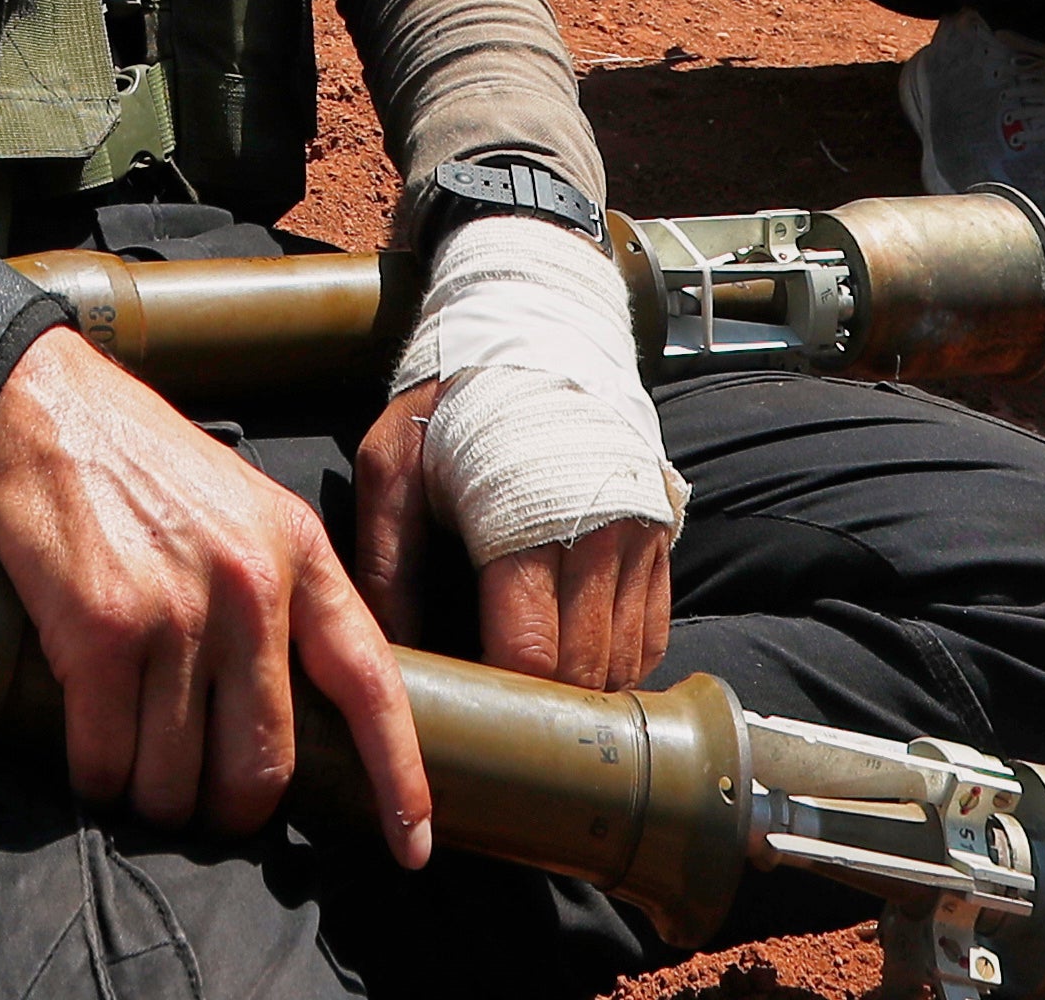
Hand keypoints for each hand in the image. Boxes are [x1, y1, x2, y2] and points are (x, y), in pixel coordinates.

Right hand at [0, 327, 429, 856]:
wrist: (38, 407)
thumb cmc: (138, 464)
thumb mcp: (243, 510)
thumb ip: (280, 597)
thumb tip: (291, 711)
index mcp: (299, 553)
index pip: (370, 684)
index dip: (397, 775)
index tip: (412, 843)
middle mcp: (250, 586)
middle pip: (263, 765)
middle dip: (230, 808)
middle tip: (200, 801)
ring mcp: (176, 612)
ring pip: (178, 780)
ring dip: (152, 798)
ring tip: (132, 764)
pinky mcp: (101, 632)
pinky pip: (107, 761)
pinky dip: (96, 777)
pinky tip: (89, 752)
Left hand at [350, 378, 670, 692]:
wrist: (535, 331)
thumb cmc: (454, 405)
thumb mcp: (394, 463)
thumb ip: (385, 559)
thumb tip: (386, 649)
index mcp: (527, 527)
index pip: (531, 654)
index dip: (503, 698)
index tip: (470, 710)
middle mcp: (599, 539)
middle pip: (584, 671)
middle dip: (540, 705)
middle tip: (497, 714)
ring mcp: (638, 540)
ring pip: (625, 663)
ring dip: (583, 692)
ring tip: (534, 696)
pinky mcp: (659, 538)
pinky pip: (652, 634)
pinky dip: (620, 663)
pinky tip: (578, 663)